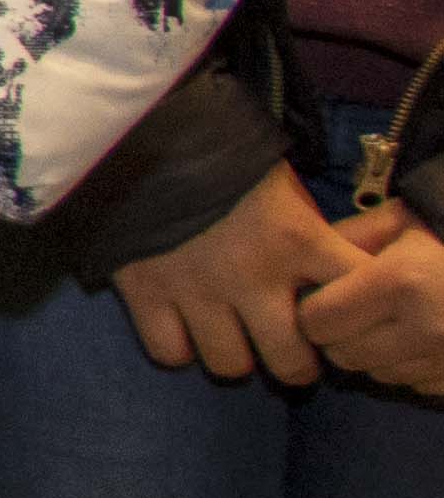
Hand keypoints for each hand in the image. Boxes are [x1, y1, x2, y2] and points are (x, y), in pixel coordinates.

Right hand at [112, 163, 365, 386]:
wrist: (142, 131)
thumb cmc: (224, 157)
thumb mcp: (283, 186)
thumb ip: (307, 230)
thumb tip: (332, 271)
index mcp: (297, 239)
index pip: (352, 297)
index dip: (354, 315)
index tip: (342, 316)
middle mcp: (252, 274)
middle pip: (290, 360)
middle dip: (295, 362)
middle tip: (288, 349)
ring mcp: (197, 289)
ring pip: (230, 365)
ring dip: (236, 356)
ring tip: (233, 339)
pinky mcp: (146, 291)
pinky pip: (169, 352)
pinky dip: (179, 346)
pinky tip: (184, 327)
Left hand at [296, 203, 443, 394]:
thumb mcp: (403, 220)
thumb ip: (350, 237)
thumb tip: (305, 264)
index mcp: (399, 283)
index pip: (316, 321)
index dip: (314, 310)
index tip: (325, 297)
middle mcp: (424, 328)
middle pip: (342, 354)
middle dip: (340, 335)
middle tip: (358, 312)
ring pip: (377, 374)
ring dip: (375, 354)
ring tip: (395, 322)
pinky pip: (415, 385)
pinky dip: (411, 366)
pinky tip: (424, 339)